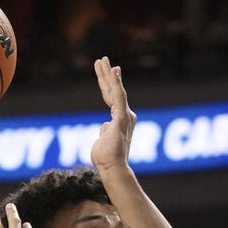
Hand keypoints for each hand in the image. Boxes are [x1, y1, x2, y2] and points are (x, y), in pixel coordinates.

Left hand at [90, 56, 135, 172]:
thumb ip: (105, 130)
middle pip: (113, 91)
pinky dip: (116, 83)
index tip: (109, 72)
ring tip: (103, 60)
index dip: (109, 85)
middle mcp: (125, 116)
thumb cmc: (106, 158)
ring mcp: (124, 116)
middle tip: (103, 60)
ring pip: (115, 90)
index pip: (112, 98)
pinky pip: (118, 96)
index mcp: (119, 120)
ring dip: (109, 74)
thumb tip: (104, 125)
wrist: (112, 167)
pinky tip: (113, 72)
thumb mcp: (102, 140)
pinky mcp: (121, 117)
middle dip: (108, 74)